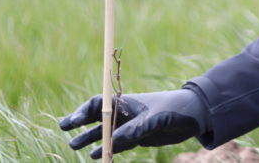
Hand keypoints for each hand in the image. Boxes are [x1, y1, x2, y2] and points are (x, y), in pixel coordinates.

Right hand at [59, 89, 208, 158]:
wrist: (195, 115)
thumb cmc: (175, 109)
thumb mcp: (155, 119)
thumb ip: (135, 130)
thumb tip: (112, 141)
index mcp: (128, 102)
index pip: (99, 104)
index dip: (83, 111)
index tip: (70, 122)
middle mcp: (127, 112)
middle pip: (98, 116)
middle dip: (80, 122)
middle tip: (63, 128)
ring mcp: (132, 125)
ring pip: (105, 131)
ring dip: (90, 138)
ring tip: (73, 146)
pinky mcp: (140, 136)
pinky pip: (118, 143)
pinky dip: (107, 148)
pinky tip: (97, 155)